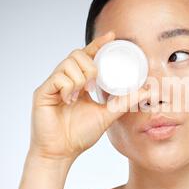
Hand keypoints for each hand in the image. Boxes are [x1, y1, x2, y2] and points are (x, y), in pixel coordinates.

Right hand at [28, 31, 150, 163]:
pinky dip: (69, 87)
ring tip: (81, 94)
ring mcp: (53, 85)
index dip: (98, 45)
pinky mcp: (42, 91)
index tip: (112, 36)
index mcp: (79, 83)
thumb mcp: (107, 114)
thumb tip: (146, 91)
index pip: (88, 57)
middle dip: (91, 66)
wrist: (61, 152)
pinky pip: (58, 77)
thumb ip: (125, 102)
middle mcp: (65, 80)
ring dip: (81, 78)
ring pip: (69, 63)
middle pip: (77, 54)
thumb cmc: (80, 135)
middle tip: (93, 84)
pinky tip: (70, 100)